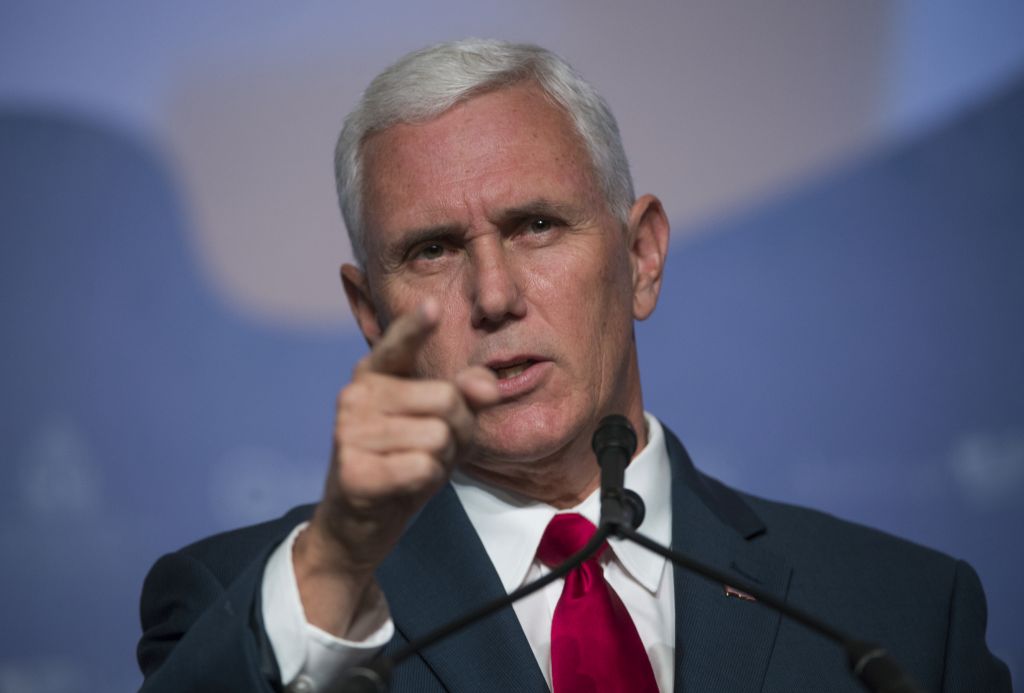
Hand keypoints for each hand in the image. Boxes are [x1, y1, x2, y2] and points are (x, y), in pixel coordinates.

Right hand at [293, 299, 498, 635]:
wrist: (357, 526)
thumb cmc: (402, 463)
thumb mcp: (439, 426)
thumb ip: (464, 398)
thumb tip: (486, 384)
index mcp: (375, 374)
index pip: (399, 343)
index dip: (417, 326)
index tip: (433, 305)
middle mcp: (356, 394)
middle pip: (448, 399)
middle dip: (457, 431)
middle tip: (430, 451)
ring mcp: (349, 431)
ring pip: (439, 437)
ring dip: (440, 461)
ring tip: (411, 468)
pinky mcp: (352, 469)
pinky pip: (423, 468)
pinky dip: (425, 483)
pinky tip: (400, 487)